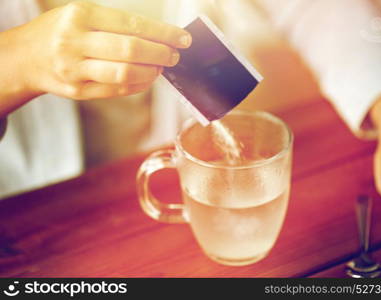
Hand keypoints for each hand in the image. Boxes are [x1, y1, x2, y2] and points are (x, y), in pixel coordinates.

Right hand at [3, 1, 190, 103]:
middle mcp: (75, 42)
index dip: (162, 33)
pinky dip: (138, 85)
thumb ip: (113, 24)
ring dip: (151, 72)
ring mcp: (75, 70)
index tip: (181, 38)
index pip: (131, 24)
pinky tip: (147, 78)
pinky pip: (116, 90)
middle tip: (173, 55)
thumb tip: (156, 36)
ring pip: (125, 73)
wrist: (25, 57)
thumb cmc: (59, 32)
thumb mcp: (78, 14)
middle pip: (130, 50)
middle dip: (160, 53)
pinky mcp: (78, 91)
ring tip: (161, 67)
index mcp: (79, 16)